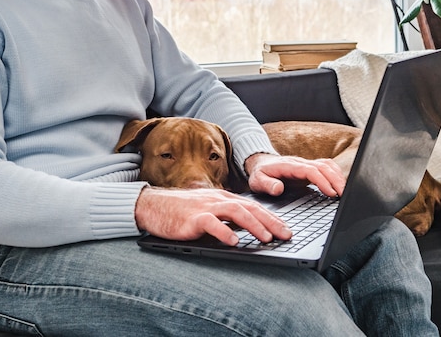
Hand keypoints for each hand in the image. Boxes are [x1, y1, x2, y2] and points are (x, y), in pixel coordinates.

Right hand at [135, 187, 291, 245]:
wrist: (154, 207)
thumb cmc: (182, 211)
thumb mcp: (209, 211)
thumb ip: (227, 218)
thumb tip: (248, 230)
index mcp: (223, 198)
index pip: (253, 206)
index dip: (271, 217)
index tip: (286, 229)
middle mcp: (218, 200)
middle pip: (250, 208)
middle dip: (270, 221)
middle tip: (286, 235)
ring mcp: (205, 207)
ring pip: (235, 212)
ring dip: (253, 225)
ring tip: (266, 238)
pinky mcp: (193, 218)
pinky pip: (211, 224)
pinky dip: (224, 233)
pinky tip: (235, 242)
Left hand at [244, 153, 345, 197]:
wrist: (260, 163)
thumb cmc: (260, 173)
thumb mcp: (257, 181)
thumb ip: (267, 185)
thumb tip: (278, 189)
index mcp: (290, 166)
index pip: (311, 170)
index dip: (323, 181)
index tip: (331, 193)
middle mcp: (300, 163)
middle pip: (324, 167)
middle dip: (336, 180)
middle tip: (344, 195)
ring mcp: (306, 164)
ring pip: (327, 165)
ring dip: (338, 177)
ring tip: (345, 192)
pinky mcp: (310, 168)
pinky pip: (327, 167)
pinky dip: (336, 174)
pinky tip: (340, 185)